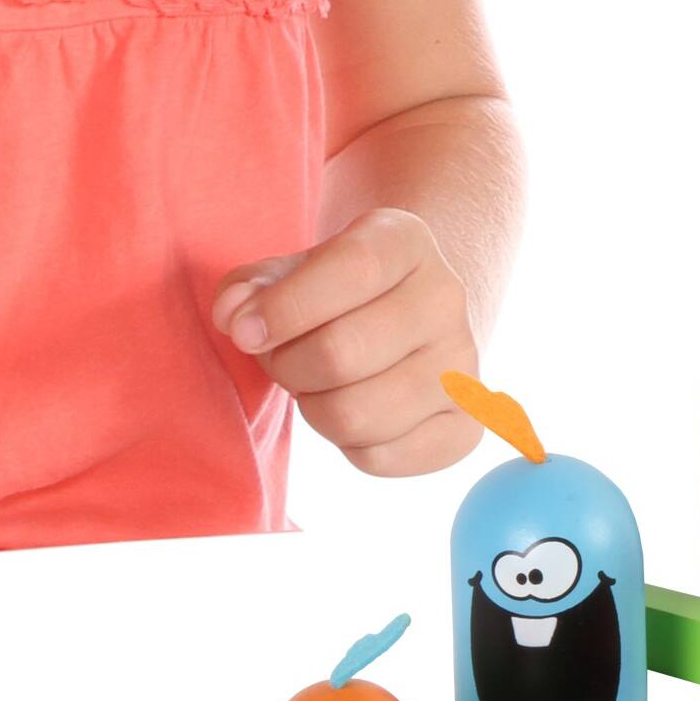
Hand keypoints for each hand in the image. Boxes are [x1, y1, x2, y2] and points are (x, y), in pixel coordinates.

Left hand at [213, 212, 481, 474]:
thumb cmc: (334, 293)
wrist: (408, 315)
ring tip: (313, 386)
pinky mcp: (465, 427)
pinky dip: (345, 446)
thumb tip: (234, 315)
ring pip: (356, 415)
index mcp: (405, 241)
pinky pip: (380, 459)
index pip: (352, 269)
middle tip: (281, 359)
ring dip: (312, 408)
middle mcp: (446, 297)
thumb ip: (250, 286)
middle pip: (341, 354)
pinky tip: (350, 411)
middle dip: (287, 366)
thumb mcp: (292, 270)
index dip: (284, 308)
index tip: (243, 332)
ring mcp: (462, 365)